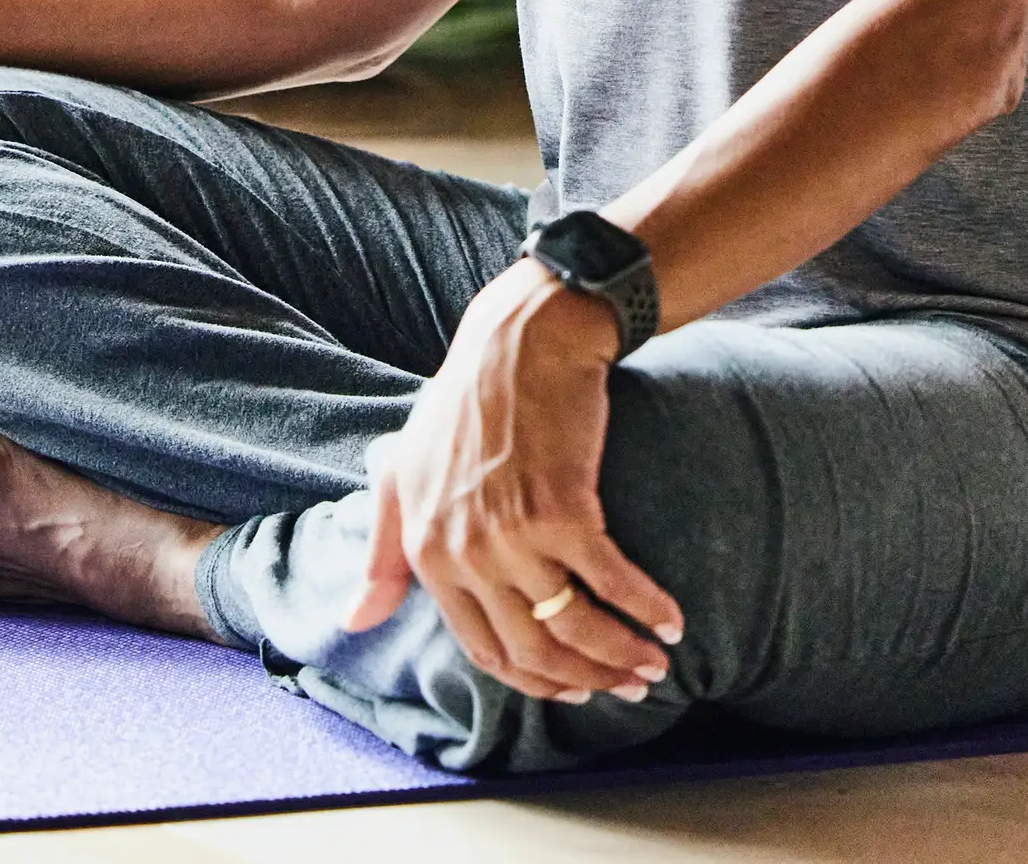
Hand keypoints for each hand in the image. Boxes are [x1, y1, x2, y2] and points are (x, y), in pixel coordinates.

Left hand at [342, 266, 683, 702]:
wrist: (521, 341)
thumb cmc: (462, 401)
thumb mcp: (402, 476)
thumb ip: (382, 556)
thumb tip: (355, 621)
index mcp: (428, 554)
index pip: (485, 650)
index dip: (535, 680)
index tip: (574, 687)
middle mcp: (467, 555)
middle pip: (534, 649)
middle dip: (586, 679)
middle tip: (626, 687)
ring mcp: (513, 536)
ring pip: (573, 626)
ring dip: (621, 657)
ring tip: (657, 666)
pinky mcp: (563, 510)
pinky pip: (613, 581)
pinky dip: (647, 608)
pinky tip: (672, 622)